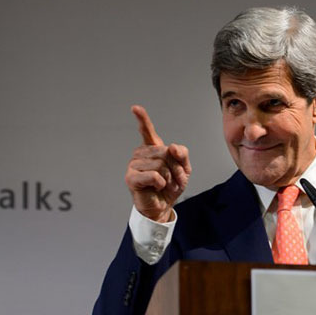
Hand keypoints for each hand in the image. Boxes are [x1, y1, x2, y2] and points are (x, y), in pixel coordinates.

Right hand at [125, 105, 191, 222]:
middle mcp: (141, 154)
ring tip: (167, 185)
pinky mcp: (132, 177)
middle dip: (176, 168)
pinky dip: (161, 183)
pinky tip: (158, 187)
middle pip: (165, 152)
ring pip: (160, 165)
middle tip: (176, 180)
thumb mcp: (183, 169)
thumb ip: (182, 154)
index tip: (135, 108)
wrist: (163, 206)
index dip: (142, 119)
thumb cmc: (170, 186)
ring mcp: (134, 165)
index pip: (147, 131)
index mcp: (153, 149)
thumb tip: (172, 147)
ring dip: (170, 178)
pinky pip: (153, 175)